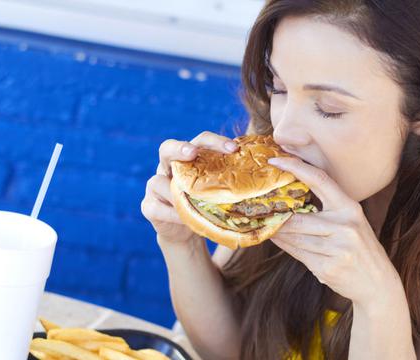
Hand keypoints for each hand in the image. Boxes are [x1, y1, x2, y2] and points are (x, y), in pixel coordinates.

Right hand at [141, 131, 238, 245]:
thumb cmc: (207, 206)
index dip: (214, 141)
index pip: (199, 141)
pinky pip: (157, 208)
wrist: (186, 231)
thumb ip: (233, 180)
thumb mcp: (219, 192)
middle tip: (191, 153)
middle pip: (167, 148)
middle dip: (179, 148)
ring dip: (176, 192)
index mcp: (189, 159)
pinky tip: (185, 219)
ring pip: (158, 182)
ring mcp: (154, 186)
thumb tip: (271, 173)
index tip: (233, 148)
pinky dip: (172, 214)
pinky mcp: (148, 207)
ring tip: (194, 203)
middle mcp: (168, 167)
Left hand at [267, 157, 402, 307]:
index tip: (275, 160)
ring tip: (265, 225)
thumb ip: (327, 210)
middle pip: (299, 218)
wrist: (378, 284)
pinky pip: (298, 254)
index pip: (320, 180)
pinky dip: (285, 246)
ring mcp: (337, 249)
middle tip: (259, 207)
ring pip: (295, 238)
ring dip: (277, 233)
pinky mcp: (328, 268)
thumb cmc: (360, 249)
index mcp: (350, 208)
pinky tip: (277, 239)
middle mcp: (345, 226)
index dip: (296, 167)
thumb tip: (290, 199)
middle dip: (277, 216)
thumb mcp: (351, 223)